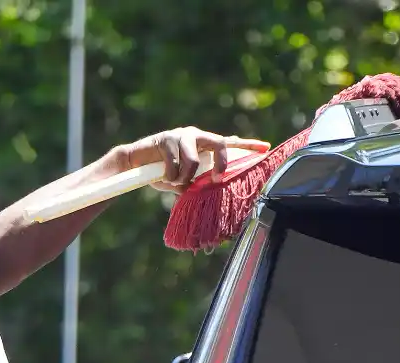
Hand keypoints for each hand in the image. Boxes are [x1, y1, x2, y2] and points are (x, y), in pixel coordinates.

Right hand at [117, 126, 270, 192]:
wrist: (134, 164)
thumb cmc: (161, 173)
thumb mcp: (184, 180)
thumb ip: (199, 181)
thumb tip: (212, 191)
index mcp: (203, 144)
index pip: (228, 142)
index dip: (247, 145)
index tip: (265, 148)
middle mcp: (195, 135)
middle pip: (219, 143)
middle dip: (220, 162)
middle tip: (215, 179)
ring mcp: (181, 135)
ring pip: (193, 160)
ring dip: (184, 178)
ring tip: (174, 182)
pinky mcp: (165, 138)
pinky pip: (174, 163)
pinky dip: (170, 176)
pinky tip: (164, 177)